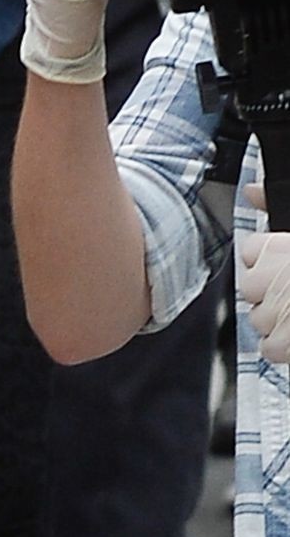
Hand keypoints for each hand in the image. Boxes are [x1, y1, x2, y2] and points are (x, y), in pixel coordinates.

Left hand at [239, 184, 289, 362]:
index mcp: (279, 247)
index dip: (268, 260)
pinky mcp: (283, 344)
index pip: (250, 251)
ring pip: (259, 318)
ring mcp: (275, 314)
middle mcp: (270, 279)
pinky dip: (286, 347)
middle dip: (271, 292)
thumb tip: (251, 190)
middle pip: (250, 287)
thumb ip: (278, 205)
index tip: (286, 265)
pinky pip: (270, 347)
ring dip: (279, 320)